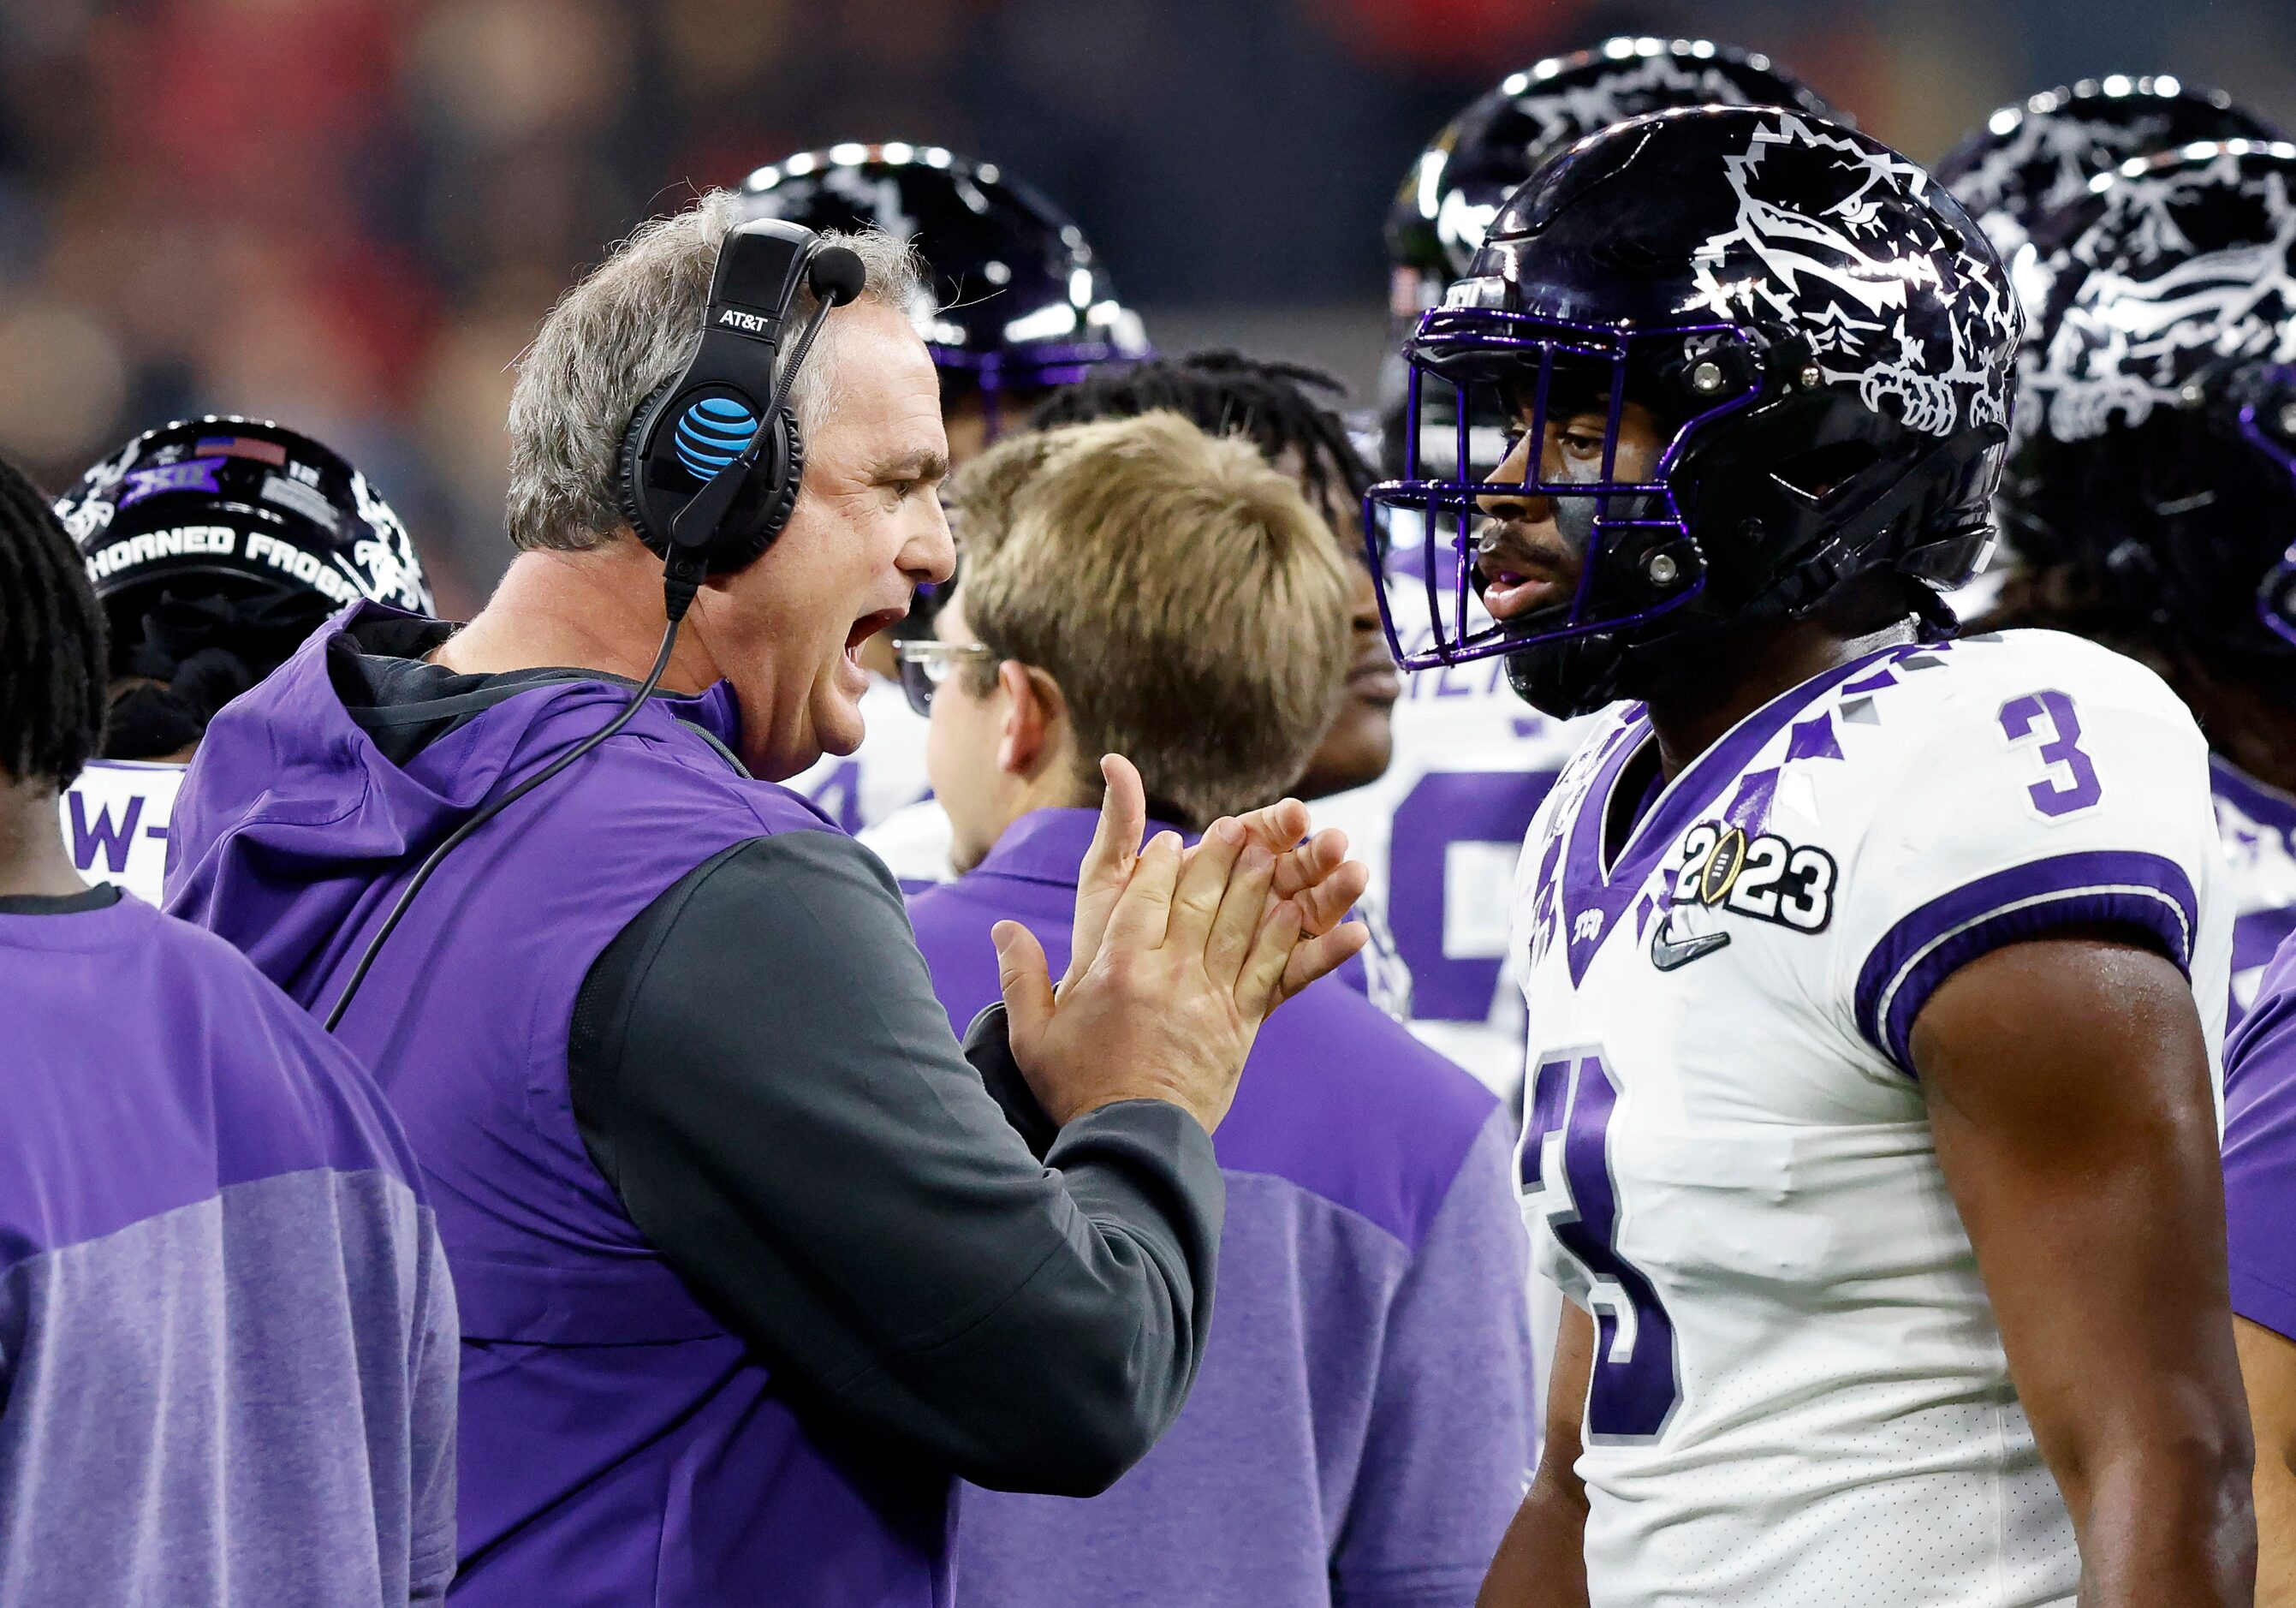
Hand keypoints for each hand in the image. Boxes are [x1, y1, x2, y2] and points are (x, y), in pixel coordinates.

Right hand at [994, 801, 1346, 1132]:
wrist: (1134, 1145)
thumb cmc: (1078, 1090)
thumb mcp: (1032, 1035)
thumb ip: (1019, 976)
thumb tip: (1001, 927)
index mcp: (1117, 968)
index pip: (1144, 895)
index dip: (1159, 862)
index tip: (1169, 840)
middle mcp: (1168, 974)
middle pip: (1200, 898)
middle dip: (1218, 856)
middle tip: (1234, 826)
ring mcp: (1210, 997)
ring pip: (1240, 924)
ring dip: (1256, 882)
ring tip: (1269, 849)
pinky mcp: (1241, 1024)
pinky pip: (1269, 968)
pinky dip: (1284, 935)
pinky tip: (1294, 909)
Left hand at [1063, 755, 1368, 1003]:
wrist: (1099, 1019)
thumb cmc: (1099, 941)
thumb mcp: (1107, 879)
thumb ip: (1120, 823)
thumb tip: (1113, 759)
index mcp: (1211, 867)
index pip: (1253, 834)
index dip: (1276, 823)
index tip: (1295, 814)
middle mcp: (1241, 900)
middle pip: (1289, 869)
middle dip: (1314, 854)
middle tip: (1335, 843)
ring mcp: (1258, 943)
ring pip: (1305, 912)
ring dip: (1335, 893)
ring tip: (1357, 876)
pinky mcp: (1265, 986)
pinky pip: (1302, 967)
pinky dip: (1330, 952)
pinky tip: (1357, 936)